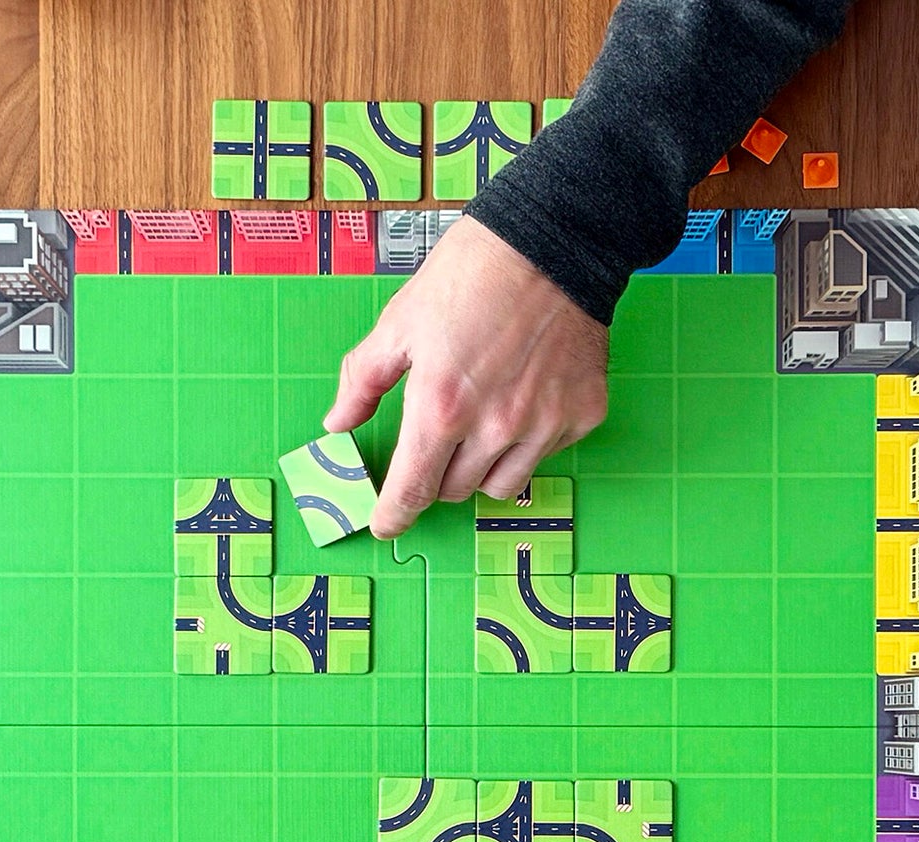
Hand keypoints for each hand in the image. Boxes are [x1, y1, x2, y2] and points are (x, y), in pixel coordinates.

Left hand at [323, 216, 608, 539]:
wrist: (555, 241)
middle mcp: (494, 427)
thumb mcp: (400, 322)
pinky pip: (544, 455)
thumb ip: (363, 380)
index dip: (393, 516)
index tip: (386, 523)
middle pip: (452, 492)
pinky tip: (524, 395)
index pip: (410, 492)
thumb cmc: (472, 274)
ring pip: (498, 486)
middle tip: (439, 433)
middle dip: (436, 473)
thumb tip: (337, 423)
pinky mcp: (581, 416)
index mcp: (440, 408)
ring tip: (481, 421)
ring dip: (480, 467)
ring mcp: (543, 426)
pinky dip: (528, 441)